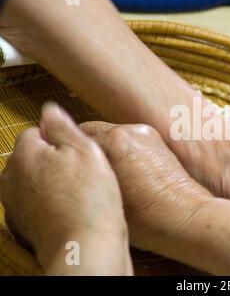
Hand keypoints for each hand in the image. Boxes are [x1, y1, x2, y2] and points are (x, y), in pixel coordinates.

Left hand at [0, 103, 131, 274]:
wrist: (86, 246)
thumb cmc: (90, 198)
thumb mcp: (86, 150)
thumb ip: (63, 126)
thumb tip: (49, 109)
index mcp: (24, 155)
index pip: (37, 132)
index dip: (61, 139)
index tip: (79, 151)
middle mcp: (11, 178)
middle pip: (33, 156)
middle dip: (54, 160)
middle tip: (82, 172)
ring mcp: (15, 204)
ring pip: (35, 180)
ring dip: (52, 181)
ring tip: (78, 192)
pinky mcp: (23, 224)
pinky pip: (36, 202)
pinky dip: (49, 202)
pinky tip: (69, 208)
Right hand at [78, 121, 212, 251]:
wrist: (186, 217)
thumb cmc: (146, 216)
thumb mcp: (105, 196)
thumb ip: (87, 173)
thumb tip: (78, 167)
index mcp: (114, 140)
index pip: (76, 134)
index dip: (68, 150)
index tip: (64, 162)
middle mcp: (131, 130)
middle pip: (96, 132)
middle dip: (87, 147)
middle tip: (81, 168)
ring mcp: (148, 135)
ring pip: (114, 136)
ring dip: (106, 149)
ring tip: (106, 174)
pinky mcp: (161, 144)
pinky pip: (132, 142)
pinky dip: (124, 153)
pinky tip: (125, 174)